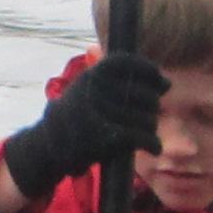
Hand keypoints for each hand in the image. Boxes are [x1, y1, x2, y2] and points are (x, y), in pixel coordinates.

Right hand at [0, 51, 168, 207]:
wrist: (48, 144)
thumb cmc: (74, 115)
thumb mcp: (86, 86)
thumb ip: (115, 78)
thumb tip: (164, 80)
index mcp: (94, 73)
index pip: (132, 65)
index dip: (152, 73)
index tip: (163, 84)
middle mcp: (99, 89)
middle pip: (144, 93)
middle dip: (153, 104)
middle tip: (152, 113)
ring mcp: (103, 112)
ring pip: (145, 116)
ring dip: (151, 125)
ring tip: (150, 131)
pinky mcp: (107, 135)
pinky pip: (141, 136)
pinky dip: (152, 143)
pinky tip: (154, 148)